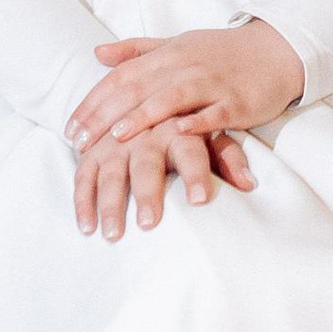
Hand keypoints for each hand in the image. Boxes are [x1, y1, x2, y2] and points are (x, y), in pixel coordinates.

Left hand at [66, 23, 304, 157]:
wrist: (276, 50)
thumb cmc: (221, 53)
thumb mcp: (177, 44)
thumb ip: (137, 51)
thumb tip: (97, 52)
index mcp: (167, 54)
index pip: (121, 77)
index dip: (93, 102)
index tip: (70, 128)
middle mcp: (185, 66)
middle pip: (138, 88)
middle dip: (105, 115)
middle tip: (79, 141)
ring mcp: (212, 83)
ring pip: (171, 98)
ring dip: (143, 117)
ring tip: (117, 137)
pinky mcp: (237, 102)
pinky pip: (214, 113)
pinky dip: (195, 122)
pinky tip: (176, 134)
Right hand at [73, 118, 257, 242]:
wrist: (149, 96)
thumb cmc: (189, 127)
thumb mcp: (213, 136)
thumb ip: (230, 158)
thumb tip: (249, 183)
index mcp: (179, 128)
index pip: (191, 150)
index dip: (196, 174)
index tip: (201, 201)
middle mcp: (145, 133)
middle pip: (146, 163)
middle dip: (146, 192)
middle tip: (148, 223)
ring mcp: (115, 141)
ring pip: (110, 171)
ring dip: (110, 202)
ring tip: (113, 235)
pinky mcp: (94, 151)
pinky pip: (84, 175)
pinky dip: (83, 200)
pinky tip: (86, 228)